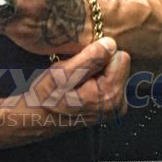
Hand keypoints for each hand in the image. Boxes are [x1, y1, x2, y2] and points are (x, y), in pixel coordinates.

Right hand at [16, 37, 130, 126]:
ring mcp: (116, 107)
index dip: (100, 56)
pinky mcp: (112, 107)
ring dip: (97, 72)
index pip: (121, 58)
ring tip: (78, 82)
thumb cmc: (48, 97)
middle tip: (77, 75)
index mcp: (110, 94)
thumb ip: (90, 58)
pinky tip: (82, 88)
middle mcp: (119, 103)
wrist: (40, 118)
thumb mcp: (63, 73)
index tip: (82, 66)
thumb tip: (111, 43)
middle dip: (99, 65)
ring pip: (114, 72)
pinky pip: (111, 82)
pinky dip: (97, 80)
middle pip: (119, 65)